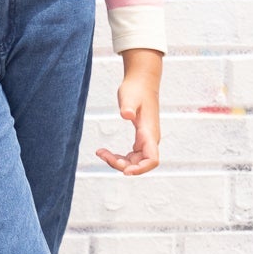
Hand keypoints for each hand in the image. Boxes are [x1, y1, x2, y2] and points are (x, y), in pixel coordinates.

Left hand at [96, 50, 160, 175]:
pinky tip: (105, 152)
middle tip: (102, 154)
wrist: (142, 81)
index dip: (141, 169)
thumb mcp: (129, 96)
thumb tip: (127, 115)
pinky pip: (132, 155)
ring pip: (135, 161)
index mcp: (149, 133)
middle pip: (140, 164)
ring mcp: (146, 140)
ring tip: (100, 152)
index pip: (152, 159)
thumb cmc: (136, 89)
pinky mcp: (141, 138)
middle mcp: (151, 139)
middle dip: (122, 165)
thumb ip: (128, 106)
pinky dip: (120, 157)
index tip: (125, 172)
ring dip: (119, 162)